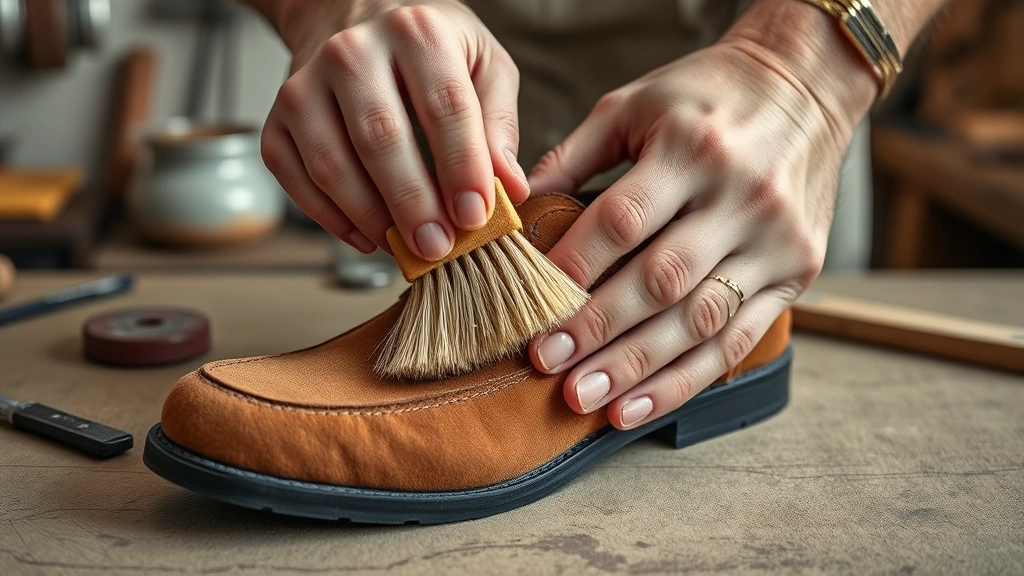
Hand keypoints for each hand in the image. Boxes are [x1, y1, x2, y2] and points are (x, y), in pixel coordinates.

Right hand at [259, 0, 528, 259]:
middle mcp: (352, 51)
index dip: (461, 167)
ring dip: (370, 218)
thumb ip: (499, 124)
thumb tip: (508, 188)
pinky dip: (331, 218)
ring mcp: (305, 84)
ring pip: (332, 164)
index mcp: (416, 32)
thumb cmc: (428, 48)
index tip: (475, 216)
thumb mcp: (484, 65)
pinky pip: (295, 178)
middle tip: (437, 247)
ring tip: (405, 248)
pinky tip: (367, 237)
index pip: (444, 106)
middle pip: (381, 138)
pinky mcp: (277, 117)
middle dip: (413, 204)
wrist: (352, 14)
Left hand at [526, 0, 876, 428]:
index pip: (624, 219)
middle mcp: (740, 197)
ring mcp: (774, 241)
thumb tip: (513, 210)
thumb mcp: (633, 104)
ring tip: (583, 398)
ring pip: (699, 321)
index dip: (574, 267)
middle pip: (661, 279)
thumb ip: (573, 156)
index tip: (528, 304)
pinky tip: (636, 406)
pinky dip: (683, 381)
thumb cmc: (705, 96)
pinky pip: (736, 341)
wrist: (805, 86)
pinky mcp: (798, 274)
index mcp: (692, 147)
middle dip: (597, 327)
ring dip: (636, 367)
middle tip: (545, 362)